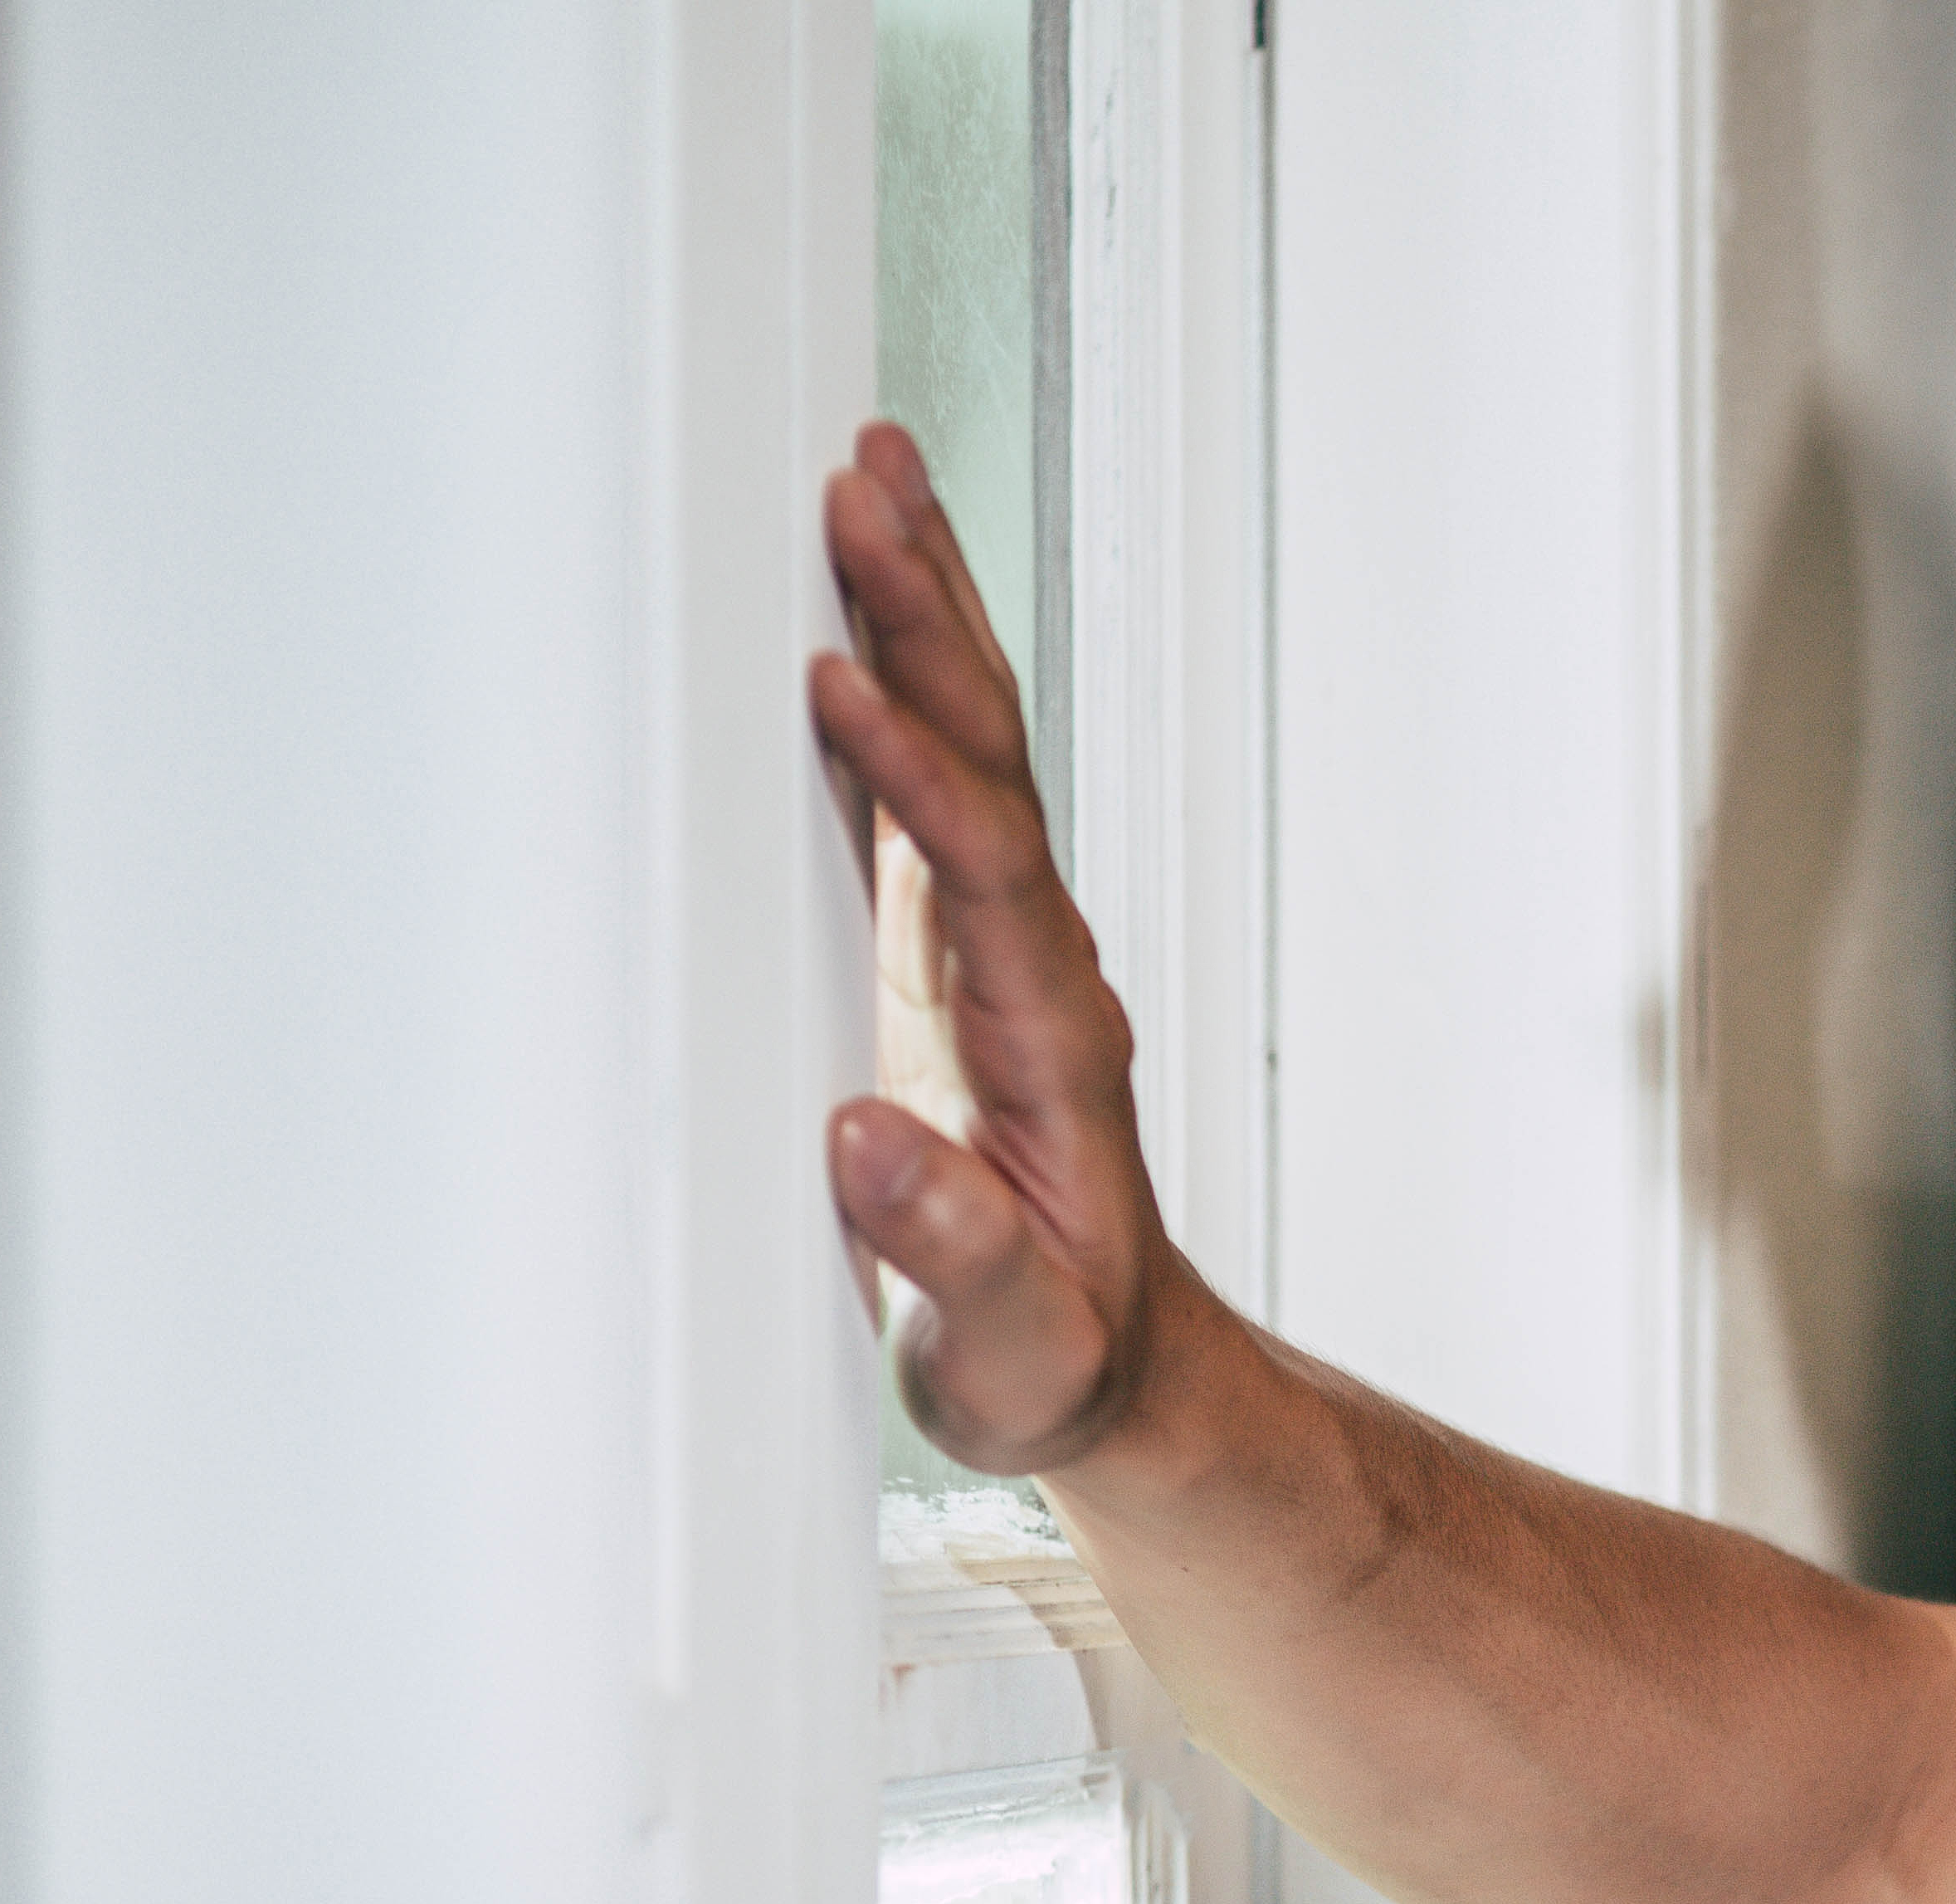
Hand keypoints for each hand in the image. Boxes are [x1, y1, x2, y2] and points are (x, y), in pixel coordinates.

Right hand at [807, 421, 1186, 1474]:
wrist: (1111, 1371)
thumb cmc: (1056, 1362)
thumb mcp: (1010, 1347)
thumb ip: (954, 1257)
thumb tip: (875, 1143)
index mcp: (1050, 1047)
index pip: (987, 874)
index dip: (917, 776)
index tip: (844, 688)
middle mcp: (1037, 972)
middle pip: (989, 761)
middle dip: (930, 623)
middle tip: (868, 488)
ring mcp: (1001, 951)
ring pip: (967, 750)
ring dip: (922, 616)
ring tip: (871, 480)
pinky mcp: (956, 954)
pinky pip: (931, 790)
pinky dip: (895, 687)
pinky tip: (853, 609)